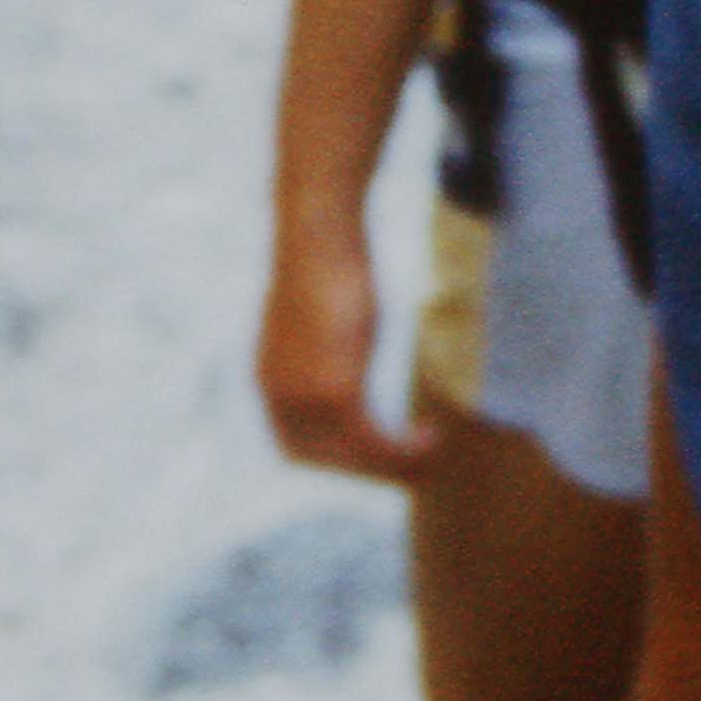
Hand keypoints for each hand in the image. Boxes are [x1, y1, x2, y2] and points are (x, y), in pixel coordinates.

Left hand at [257, 210, 431, 486]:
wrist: (316, 231)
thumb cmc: (324, 257)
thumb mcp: (320, 313)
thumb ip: (325, 344)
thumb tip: (344, 345)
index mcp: (270, 380)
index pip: (296, 446)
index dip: (334, 459)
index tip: (372, 454)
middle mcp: (279, 397)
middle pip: (325, 460)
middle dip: (370, 469)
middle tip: (410, 462)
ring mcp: (305, 398)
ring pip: (354, 457)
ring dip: (395, 465)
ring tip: (430, 453)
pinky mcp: (335, 391)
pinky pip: (372, 442)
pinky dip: (402, 451)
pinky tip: (429, 438)